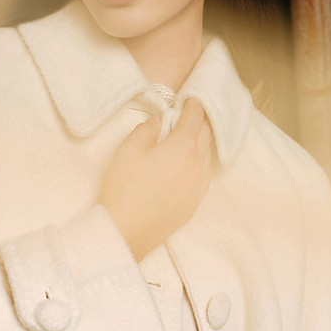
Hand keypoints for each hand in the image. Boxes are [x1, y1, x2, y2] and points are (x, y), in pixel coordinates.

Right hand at [99, 96, 213, 261]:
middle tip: (189, 115)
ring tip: (186, 138)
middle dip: (199, 122)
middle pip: (206, 135)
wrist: (127, 232)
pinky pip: (203, 176)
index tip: (190, 98)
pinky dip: (197, 163)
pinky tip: (186, 165)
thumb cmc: (124, 189)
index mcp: (183, 147)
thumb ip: (146, 129)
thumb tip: (159, 122)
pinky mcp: (195, 203)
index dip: (194, 105)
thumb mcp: (128, 150)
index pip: (195, 118)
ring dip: (199, 143)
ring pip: (206, 156)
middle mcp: (197, 165)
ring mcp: (199, 186)